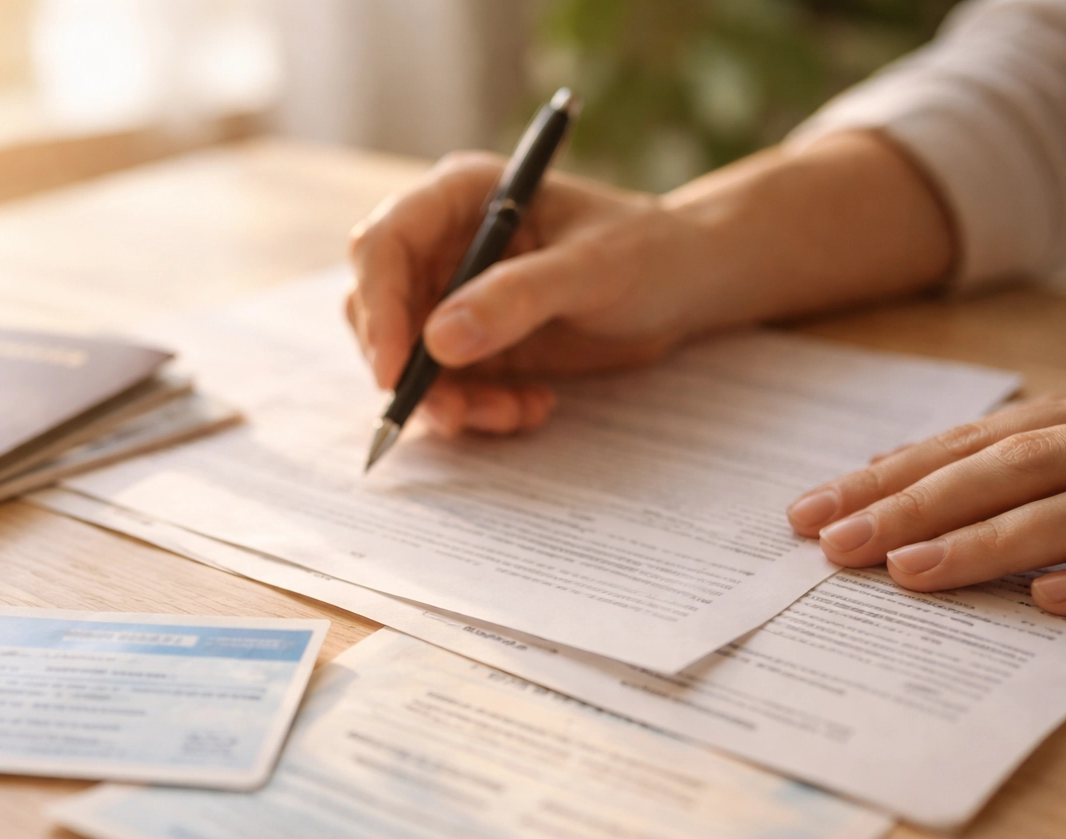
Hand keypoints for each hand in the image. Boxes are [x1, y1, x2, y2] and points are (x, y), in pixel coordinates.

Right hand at [345, 152, 703, 435]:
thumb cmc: (648, 252)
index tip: (395, 372)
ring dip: (450, 400)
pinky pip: (444, 387)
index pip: (383, 245)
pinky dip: (477, 409)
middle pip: (378, 310)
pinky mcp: (471, 342)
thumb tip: (437, 341)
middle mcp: (443, 244)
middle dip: (410, 370)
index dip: (379, 309)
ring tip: (517, 413)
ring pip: (406, 359)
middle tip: (457, 414)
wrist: (687, 284)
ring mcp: (452, 296)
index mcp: (460, 197)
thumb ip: (517, 299)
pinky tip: (532, 407)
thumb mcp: (591, 270)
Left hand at [785, 382, 1065, 616]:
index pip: (977, 444)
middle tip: (840, 544)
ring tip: (911, 571)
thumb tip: (885, 468)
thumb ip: (1006, 456)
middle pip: (1017, 466)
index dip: (893, 478)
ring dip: (992, 539)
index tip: (810, 514)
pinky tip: (1046, 599)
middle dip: (921, 504)